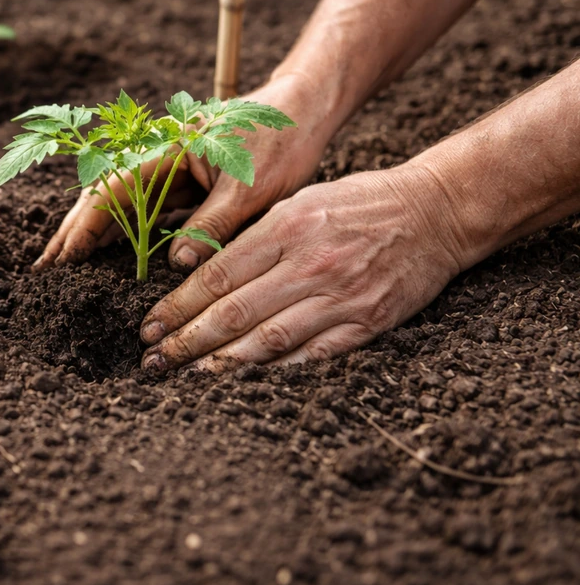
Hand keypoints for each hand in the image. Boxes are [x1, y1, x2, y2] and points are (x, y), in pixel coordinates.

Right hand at [33, 76, 337, 271]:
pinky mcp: (186, 186)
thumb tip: (178, 265)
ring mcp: (171, 173)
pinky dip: (124, 236)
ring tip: (64, 270)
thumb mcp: (252, 187)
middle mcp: (161, 159)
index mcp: (168, 150)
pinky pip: (147, 214)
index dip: (84, 226)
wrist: (305, 110)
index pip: (112, 190)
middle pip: (104, 197)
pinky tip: (108, 260)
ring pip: (121, 208)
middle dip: (73, 233)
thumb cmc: (281, 140)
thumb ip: (214, 225)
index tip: (62, 259)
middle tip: (44, 271)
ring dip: (93, 237)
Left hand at [139, 163, 469, 370]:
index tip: (149, 326)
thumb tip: (204, 273)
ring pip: (269, 339)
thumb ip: (255, 238)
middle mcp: (309, 264)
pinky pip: (314, 355)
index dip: (178, 306)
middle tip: (154, 360)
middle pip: (234, 312)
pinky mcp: (368, 322)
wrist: (434, 211)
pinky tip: (247, 382)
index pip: (217, 276)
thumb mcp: (300, 202)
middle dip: (186, 340)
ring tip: (189, 376)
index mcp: (286, 228)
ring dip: (223, 363)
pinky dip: (277, 372)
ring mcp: (340, 296)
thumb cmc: (358, 203)